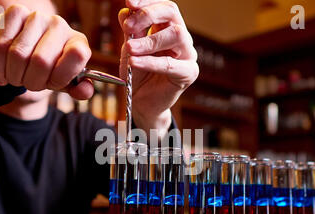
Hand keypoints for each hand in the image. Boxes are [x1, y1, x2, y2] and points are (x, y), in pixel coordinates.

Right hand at [0, 5, 93, 99]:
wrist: (30, 54)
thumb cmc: (52, 70)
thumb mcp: (67, 83)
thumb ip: (79, 90)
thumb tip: (84, 91)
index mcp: (78, 43)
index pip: (76, 56)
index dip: (60, 77)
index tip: (51, 84)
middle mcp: (60, 25)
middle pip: (41, 61)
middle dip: (32, 82)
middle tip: (30, 84)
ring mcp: (37, 17)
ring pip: (18, 54)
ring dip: (15, 76)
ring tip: (18, 79)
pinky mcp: (15, 13)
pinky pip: (1, 45)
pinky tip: (2, 75)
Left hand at [119, 0, 198, 134]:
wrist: (141, 102)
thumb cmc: (138, 74)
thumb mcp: (130, 49)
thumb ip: (130, 31)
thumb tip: (126, 11)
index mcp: (167, 28)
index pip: (163, 6)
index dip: (147, 1)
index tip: (129, 2)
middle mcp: (181, 38)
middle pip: (172, 13)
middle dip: (148, 15)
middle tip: (128, 26)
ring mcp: (188, 55)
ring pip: (176, 35)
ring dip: (149, 40)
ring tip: (130, 48)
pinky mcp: (188, 74)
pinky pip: (171, 64)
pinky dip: (150, 62)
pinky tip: (134, 62)